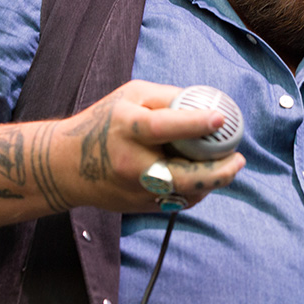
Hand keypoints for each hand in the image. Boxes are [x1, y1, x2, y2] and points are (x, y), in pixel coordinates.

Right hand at [57, 80, 245, 212]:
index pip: (164, 127)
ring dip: (212, 182)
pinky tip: (204, 176)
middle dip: (218, 171)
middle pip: (183, 176)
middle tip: (239, 158)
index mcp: (128, 130)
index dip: (195, 124)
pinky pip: (179, 202)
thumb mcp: (130, 97)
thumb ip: (167, 97)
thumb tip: (205, 101)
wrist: (64, 167)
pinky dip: (196, 190)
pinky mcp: (140, 207)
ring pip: (186, 194)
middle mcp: (132, 164)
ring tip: (227, 165)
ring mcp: (136, 190)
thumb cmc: (102, 123)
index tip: (221, 120)